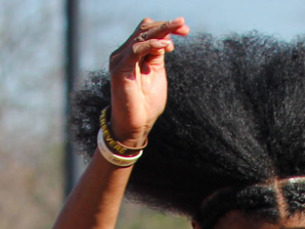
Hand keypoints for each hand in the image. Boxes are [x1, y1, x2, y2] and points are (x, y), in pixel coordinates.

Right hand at [108, 18, 186, 145]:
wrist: (135, 126)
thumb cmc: (146, 104)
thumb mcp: (156, 74)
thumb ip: (157, 57)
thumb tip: (165, 40)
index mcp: (133, 54)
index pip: (147, 31)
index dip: (166, 27)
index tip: (185, 30)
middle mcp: (124, 53)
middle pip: (144, 29)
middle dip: (166, 25)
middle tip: (183, 25)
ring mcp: (120, 60)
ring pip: (141, 35)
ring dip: (162, 30)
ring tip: (178, 30)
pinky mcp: (119, 69)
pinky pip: (135, 50)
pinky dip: (151, 45)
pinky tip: (165, 46)